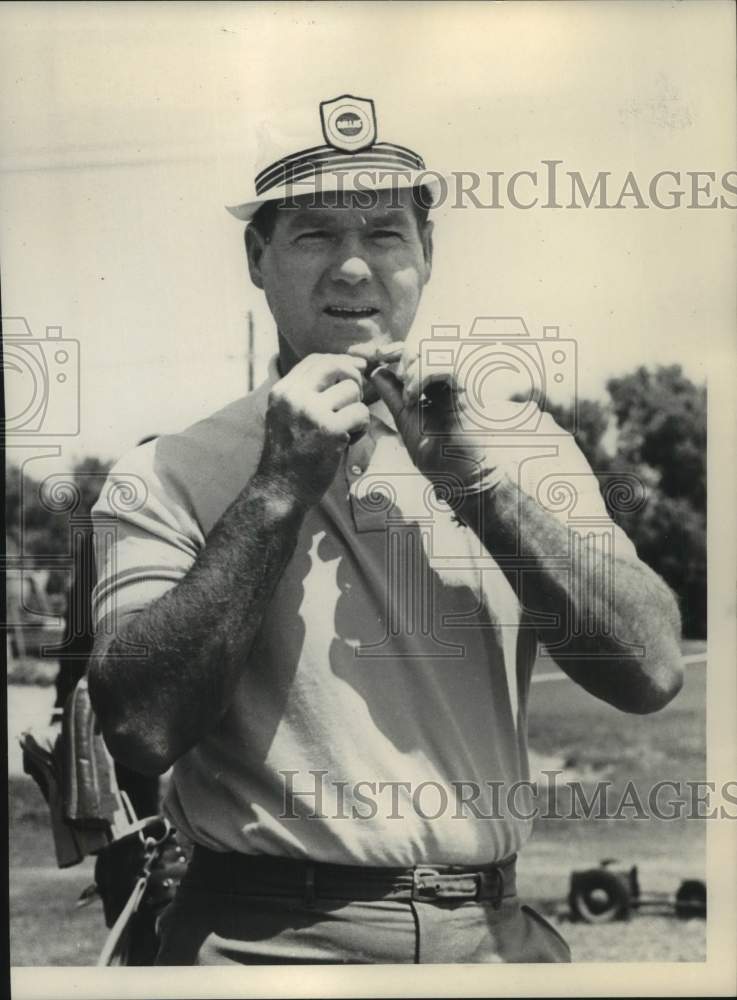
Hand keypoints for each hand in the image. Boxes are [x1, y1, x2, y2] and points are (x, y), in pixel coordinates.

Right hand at [256, 353, 369, 506]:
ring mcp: (312, 412)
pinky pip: (361, 414)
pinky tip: (348, 441)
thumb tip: (341, 369)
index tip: (356, 369)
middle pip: (335, 367)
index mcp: (282, 391)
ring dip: (356, 409)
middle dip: (353, 378)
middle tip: (354, 399)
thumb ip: (304, 393)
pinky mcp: (331, 430)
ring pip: (352, 391)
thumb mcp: (284, 415)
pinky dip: (361, 427)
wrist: (280, 490)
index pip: (315, 360)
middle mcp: (294, 397)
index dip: (339, 361)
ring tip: (345, 429)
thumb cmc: (288, 455)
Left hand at [371, 347, 502, 500]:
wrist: (456, 474)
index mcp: (433, 384)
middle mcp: (447, 379)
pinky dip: (422, 377)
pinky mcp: (466, 389)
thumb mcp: (404, 417)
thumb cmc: (435, 452)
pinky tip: (413, 399)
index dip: (392, 349)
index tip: (369, 353)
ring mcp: (457, 382)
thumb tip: (375, 371)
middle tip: (381, 364)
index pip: (414, 354)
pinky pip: (443, 367)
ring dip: (411, 368)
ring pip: (434, 352)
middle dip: (398, 351)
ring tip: (404, 394)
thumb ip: (392, 394)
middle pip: (425, 345)